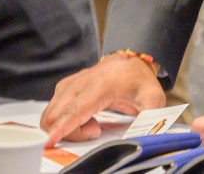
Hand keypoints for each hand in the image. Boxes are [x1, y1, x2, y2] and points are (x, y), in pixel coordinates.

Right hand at [40, 54, 166, 145]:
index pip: (76, 109)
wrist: (131, 63)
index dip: (63, 127)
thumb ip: (151, 117)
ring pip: (52, 111)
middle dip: (68, 132)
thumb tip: (144, 135)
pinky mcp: (67, 86)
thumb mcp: (154, 99)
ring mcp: (72, 82)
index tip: (49, 141)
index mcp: (102, 84)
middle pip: (58, 113)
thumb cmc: (141, 82)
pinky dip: (62, 120)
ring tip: (93, 125)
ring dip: (65, 126)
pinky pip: (54, 107)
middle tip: (95, 131)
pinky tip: (83, 120)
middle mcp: (82, 81)